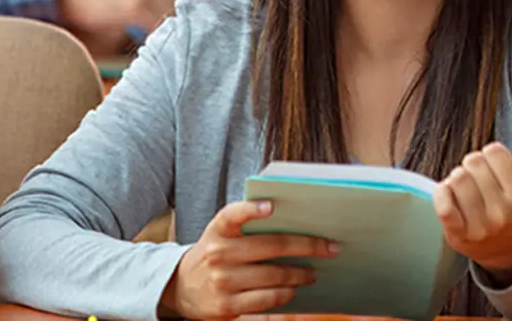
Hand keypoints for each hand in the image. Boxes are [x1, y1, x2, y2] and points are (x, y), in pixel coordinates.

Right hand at [59, 0, 189, 36]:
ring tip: (162, 44)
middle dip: (184, 23)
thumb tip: (198, 15)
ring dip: (172, 33)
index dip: (191, 11)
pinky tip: (148, 43)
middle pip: (188, 4)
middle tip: (178, 41)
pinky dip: (156, 37)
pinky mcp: (135, 5)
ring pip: (175, 17)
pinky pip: (158, 26)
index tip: (188, 27)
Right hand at [159, 201, 336, 320]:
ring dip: (300, 274)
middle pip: (271, 247)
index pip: (232, 215)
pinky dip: (285, 294)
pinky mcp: (227, 305)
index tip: (272, 206)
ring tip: (313, 272)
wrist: (181, 286)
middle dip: (307, 246)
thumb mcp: (220, 234)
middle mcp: (219, 253)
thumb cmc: (214, 252)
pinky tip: (293, 289)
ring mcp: (223, 281)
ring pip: (274, 276)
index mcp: (218, 230)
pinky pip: (267, 300)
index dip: (251, 210)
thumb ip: (245, 226)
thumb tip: (291, 221)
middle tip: (330, 247)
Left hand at [433, 143, 511, 284]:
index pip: (494, 152)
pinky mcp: (458, 234)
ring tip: (467, 189)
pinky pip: (443, 205)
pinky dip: (442, 193)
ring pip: (457, 178)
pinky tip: (450, 195)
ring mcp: (480, 226)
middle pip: (473, 161)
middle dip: (474, 166)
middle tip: (480, 179)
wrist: (509, 251)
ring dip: (458, 179)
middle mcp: (503, 213)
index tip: (495, 167)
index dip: (493, 155)